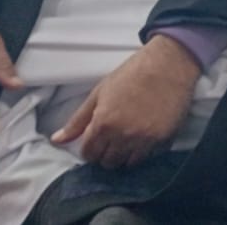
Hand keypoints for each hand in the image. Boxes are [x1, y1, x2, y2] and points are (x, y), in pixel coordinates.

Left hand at [51, 35, 200, 167]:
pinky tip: (144, 136)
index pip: (89, 154)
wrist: (170, 63)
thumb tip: (56, 140)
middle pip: (108, 162)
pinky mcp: (164, 139)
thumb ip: (78, 120)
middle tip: (112, 138)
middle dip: (106, 153)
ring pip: (127, 164)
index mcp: (103, 124)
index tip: (96, 139)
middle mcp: (123, 136)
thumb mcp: (100, 92)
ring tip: (128, 139)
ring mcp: (145, 139)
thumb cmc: (132, 73)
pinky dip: (143, 151)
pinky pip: (148, 157)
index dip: (90, 148)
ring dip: (124, 155)